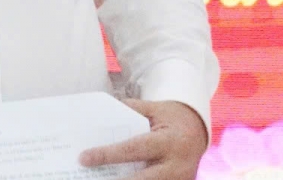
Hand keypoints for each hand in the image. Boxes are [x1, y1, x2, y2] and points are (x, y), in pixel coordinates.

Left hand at [78, 99, 208, 177]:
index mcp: (170, 141)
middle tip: (89, 177)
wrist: (198, 131)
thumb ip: (131, 110)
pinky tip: (119, 178)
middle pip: (140, 179)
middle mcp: (176, 166)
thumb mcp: (155, 109)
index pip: (133, 149)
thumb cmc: (172, 118)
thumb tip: (102, 116)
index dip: (108, 155)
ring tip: (102, 178)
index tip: (84, 158)